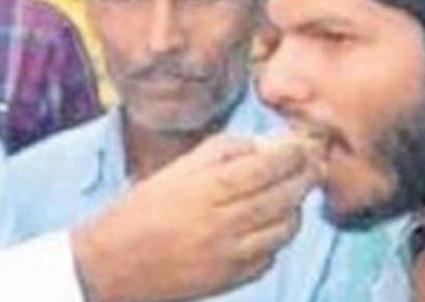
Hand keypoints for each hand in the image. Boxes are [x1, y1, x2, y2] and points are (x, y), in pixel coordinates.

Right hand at [70, 133, 313, 301]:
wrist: (111, 265)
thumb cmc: (139, 210)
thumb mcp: (174, 169)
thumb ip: (219, 152)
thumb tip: (260, 145)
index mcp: (208, 189)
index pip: (269, 167)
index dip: (293, 154)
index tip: (303, 145)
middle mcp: (224, 223)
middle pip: (284, 197)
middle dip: (305, 178)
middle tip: (313, 166)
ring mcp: (230, 255)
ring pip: (284, 230)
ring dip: (294, 209)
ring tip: (290, 196)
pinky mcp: (230, 280)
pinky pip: (269, 257)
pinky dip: (275, 240)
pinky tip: (267, 226)